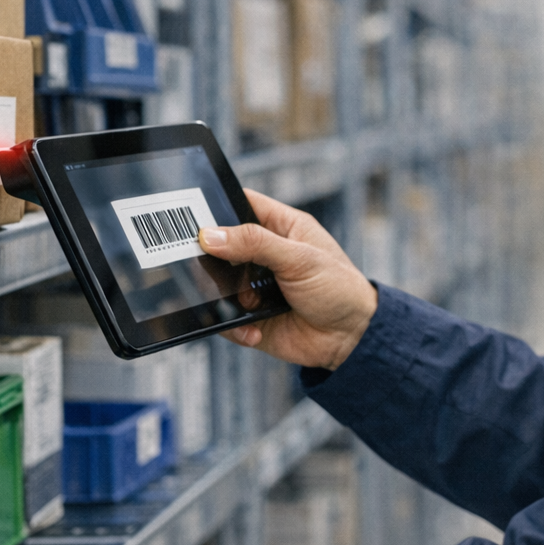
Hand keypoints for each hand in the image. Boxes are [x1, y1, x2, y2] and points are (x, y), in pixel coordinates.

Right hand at [198, 189, 377, 370]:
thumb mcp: (300, 258)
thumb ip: (256, 244)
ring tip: (242, 302)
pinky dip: (235, 325)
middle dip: (211, 257)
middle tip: (202, 263)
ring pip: (219, 284)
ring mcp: (255, 287)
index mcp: (281, 228)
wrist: (352, 339)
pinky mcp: (251, 318)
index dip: (217, 205)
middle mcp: (265, 255)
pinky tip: (253, 328)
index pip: (241, 205)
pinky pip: (227, 318)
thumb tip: (211, 235)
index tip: (191, 213)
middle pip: (221, 246)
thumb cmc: (339, 288)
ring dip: (223, 295)